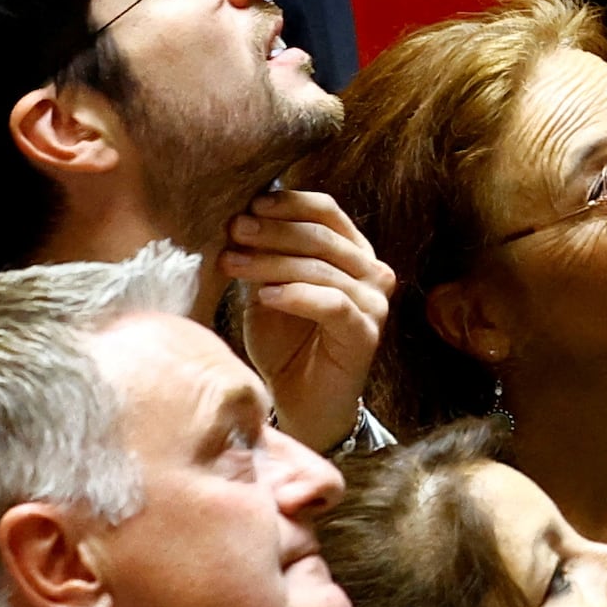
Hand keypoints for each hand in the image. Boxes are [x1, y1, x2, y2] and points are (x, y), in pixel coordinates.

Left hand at [219, 187, 389, 453]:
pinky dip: (296, 295)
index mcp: (351, 252)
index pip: (326, 211)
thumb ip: (264, 257)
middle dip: (273, 231)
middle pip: (322, 236)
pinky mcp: (366, 334)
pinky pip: (332, 304)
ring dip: (272, 262)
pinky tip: (264, 297)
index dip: (288, 204)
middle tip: (235, 231)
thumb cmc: (285, 344)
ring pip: (323, 268)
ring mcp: (374, 303)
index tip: (249, 206)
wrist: (301, 403)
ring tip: (232, 263)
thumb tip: (237, 219)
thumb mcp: (269, 289)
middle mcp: (372, 271)